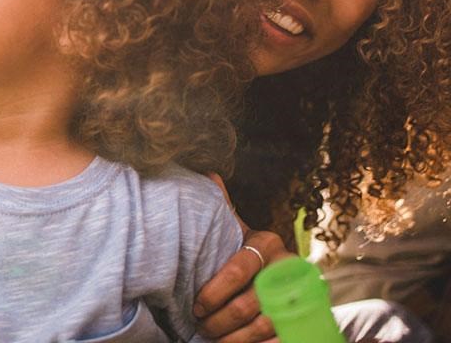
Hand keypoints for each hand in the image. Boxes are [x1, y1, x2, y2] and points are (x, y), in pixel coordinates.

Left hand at [195, 174, 292, 341]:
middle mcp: (287, 267)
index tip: (196, 305)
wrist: (285, 277)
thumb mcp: (235, 229)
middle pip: (248, 303)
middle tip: (200, 327)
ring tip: (213, 338)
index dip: (214, 290)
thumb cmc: (247, 251)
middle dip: (219, 320)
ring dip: (233, 338)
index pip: (238, 269)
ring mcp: (299, 295)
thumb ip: (222, 207)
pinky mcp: (305, 319)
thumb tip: (208, 175)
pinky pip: (282, 339)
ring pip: (263, 325)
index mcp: (267, 242)